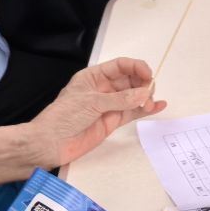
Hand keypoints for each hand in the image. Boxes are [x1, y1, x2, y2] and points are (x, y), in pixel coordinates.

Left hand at [18, 58, 165, 168]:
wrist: (51, 144)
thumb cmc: (64, 116)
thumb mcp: (92, 102)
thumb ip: (120, 99)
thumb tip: (144, 94)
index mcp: (94, 76)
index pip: (120, 66)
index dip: (136, 68)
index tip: (148, 75)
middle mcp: (103, 88)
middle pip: (130, 80)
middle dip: (142, 84)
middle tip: (148, 93)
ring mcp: (109, 105)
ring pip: (133, 96)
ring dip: (145, 97)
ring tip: (150, 104)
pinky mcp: (112, 121)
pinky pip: (132, 112)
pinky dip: (145, 109)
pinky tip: (158, 106)